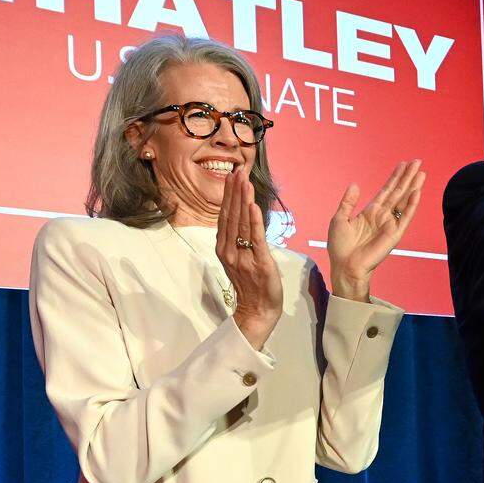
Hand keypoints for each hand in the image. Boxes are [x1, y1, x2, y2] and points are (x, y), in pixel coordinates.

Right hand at [216, 165, 282, 349]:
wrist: (257, 311)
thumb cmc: (251, 285)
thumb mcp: (240, 259)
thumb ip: (238, 239)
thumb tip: (241, 218)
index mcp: (224, 248)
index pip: (226, 216)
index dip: (229, 195)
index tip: (232, 176)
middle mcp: (229, 250)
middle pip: (231, 215)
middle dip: (235, 192)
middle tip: (238, 171)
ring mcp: (242, 256)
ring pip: (241, 223)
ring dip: (243, 200)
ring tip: (244, 182)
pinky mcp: (258, 262)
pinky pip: (255, 239)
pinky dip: (254, 221)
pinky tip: (252, 206)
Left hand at [327, 160, 425, 301]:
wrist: (345, 266)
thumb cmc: (340, 246)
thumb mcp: (339, 219)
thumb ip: (348, 202)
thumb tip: (355, 184)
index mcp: (370, 212)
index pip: (386, 190)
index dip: (394, 177)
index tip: (402, 164)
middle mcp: (383, 216)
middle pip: (398, 192)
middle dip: (407, 177)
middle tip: (417, 162)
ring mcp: (390, 224)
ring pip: (404, 201)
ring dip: (413, 186)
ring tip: (421, 172)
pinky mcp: (394, 234)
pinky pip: (405, 217)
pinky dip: (411, 204)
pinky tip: (417, 192)